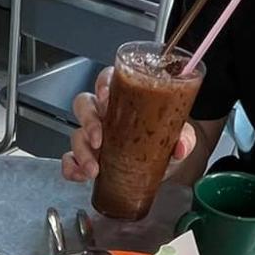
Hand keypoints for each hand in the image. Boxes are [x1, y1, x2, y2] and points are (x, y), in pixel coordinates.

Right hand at [60, 67, 197, 183]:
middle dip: (88, 120)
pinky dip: (72, 167)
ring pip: (76, 133)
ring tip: (95, 168)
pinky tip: (82, 175)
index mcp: (125, 98)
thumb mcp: (178, 135)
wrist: (162, 168)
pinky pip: (70, 159)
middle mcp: (105, 114)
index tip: (106, 98)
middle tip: (99, 138)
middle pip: (84, 104)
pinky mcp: (88, 158)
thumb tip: (181, 147)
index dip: (102, 85)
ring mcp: (94, 136)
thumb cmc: (164, 142)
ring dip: (81, 150)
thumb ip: (185, 136)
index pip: (107, 80)